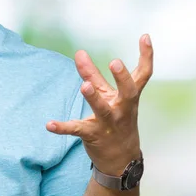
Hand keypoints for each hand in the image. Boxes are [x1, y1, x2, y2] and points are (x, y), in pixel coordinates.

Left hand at [46, 35, 153, 175]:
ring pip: (102, 109)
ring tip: (84, 86)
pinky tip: (49, 124)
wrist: (121, 159)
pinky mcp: (93, 135)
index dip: (146, 56)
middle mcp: (122, 109)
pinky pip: (77, 130)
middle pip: (127, 92)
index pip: (143, 75)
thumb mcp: (107, 96)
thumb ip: (92, 74)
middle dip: (122, 77)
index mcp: (129, 97)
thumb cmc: (115, 119)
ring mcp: (109, 123)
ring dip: (94, 97)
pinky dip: (62, 127)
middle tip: (115, 62)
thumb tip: (78, 53)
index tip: (145, 36)